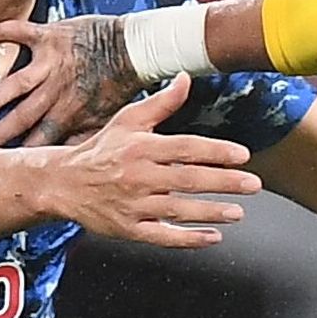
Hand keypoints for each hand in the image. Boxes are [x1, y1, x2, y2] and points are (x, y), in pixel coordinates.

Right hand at [0, 13, 139, 146]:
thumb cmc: (122, 82)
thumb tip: (67, 156)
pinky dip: (2, 32)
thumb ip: (83, 136)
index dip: (21, 152)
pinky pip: (20, 31)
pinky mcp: (50, 37)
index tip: (2, 162)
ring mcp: (51, 64)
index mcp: (70, 113)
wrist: (137, 49)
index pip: (40, 139)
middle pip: (20, 117)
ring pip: (14, 85)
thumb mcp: (107, 118)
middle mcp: (56, 91)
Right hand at [50, 76, 259, 247]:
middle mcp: (138, 176)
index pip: (185, 148)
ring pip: (178, 210)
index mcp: (141, 147)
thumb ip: (162, 103)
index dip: (216, 151)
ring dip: (211, 212)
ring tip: (238, 212)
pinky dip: (188, 239)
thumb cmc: (102, 149)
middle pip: (187, 179)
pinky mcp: (129, 229)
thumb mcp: (128, 120)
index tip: (242, 155)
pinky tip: (213, 237)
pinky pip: (163, 237)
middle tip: (253, 185)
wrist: (63, 183)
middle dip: (223, 183)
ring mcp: (133, 205)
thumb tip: (186, 78)